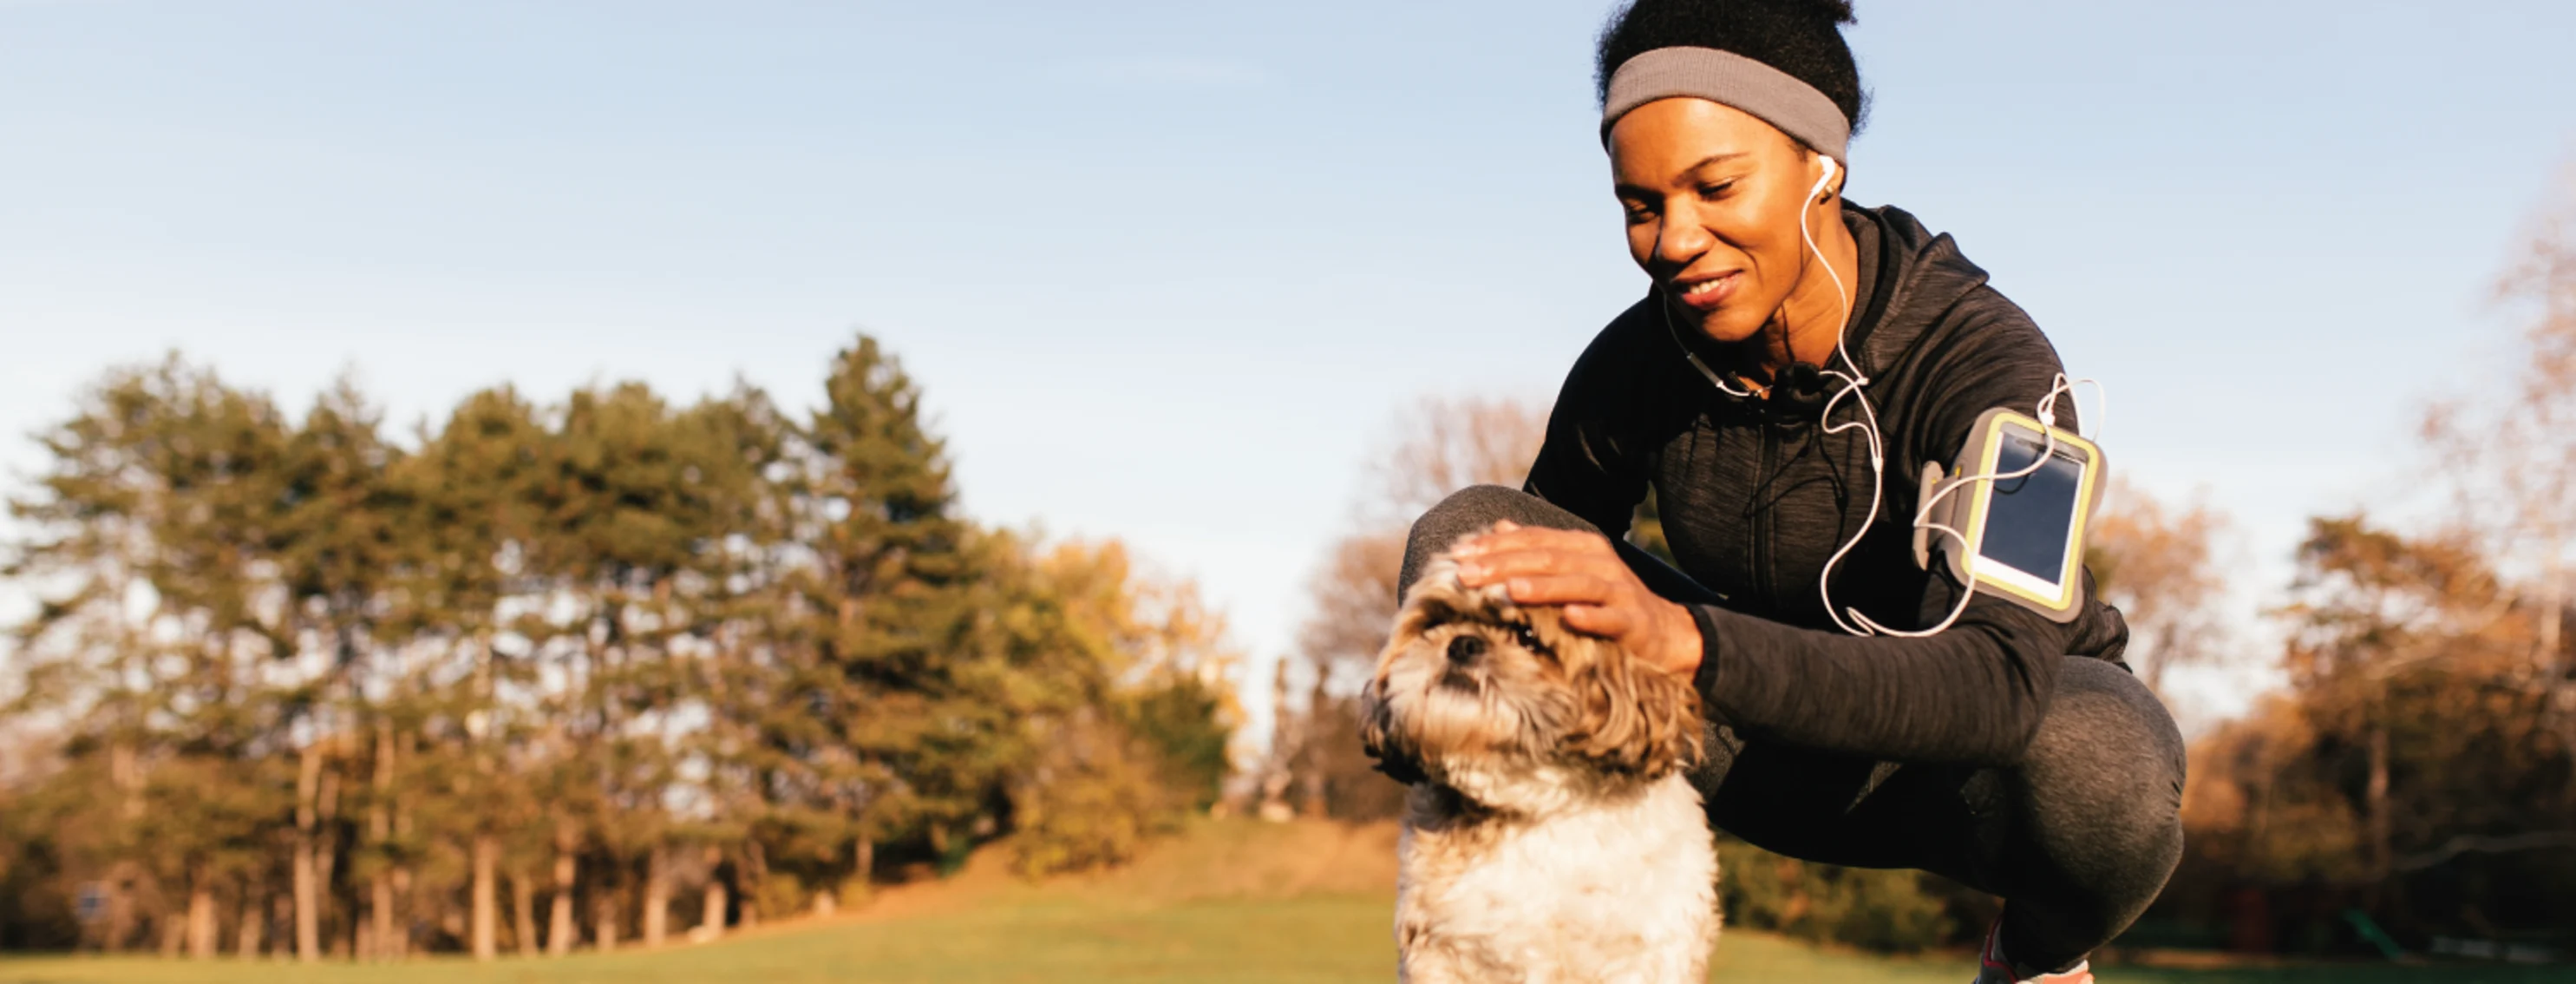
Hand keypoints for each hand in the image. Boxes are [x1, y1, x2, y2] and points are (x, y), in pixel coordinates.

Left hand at [1451, 521, 1703, 678]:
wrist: (1662, 632)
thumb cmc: (1606, 601)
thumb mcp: (1571, 571)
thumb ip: (1537, 550)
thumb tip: (1498, 526)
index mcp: (1580, 546)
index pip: (1531, 541)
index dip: (1492, 546)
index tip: (1456, 555)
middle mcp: (1598, 561)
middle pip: (1546, 559)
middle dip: (1503, 566)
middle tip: (1467, 575)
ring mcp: (1617, 589)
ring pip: (1576, 583)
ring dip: (1543, 587)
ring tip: (1510, 591)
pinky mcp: (1632, 619)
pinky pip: (1609, 617)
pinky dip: (1590, 616)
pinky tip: (1570, 617)